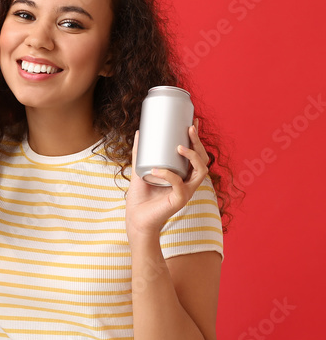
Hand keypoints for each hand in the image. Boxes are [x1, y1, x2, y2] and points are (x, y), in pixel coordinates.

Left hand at [126, 120, 209, 238]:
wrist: (135, 217)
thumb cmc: (140, 196)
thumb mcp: (139, 169)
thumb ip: (139, 153)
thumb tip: (138, 132)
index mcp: (183, 174)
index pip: (197, 154)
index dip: (197, 139)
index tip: (192, 122)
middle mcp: (188, 182)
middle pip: (203, 159)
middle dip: (198, 143)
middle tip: (189, 129)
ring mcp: (186, 191)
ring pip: (201, 171)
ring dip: (193, 156)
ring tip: (179, 147)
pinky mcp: (179, 200)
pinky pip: (180, 184)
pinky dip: (169, 175)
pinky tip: (157, 169)